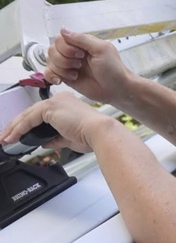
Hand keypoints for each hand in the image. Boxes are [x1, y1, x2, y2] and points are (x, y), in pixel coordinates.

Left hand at [0, 92, 114, 154]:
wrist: (98, 132)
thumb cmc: (91, 135)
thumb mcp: (69, 138)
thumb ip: (54, 139)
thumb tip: (44, 143)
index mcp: (66, 104)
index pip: (41, 113)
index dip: (28, 125)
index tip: (19, 135)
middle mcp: (60, 99)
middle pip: (31, 113)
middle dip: (16, 126)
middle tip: (6, 137)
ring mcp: (54, 102)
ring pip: (27, 115)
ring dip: (14, 128)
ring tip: (5, 139)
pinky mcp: (50, 108)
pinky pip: (29, 119)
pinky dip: (18, 129)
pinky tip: (12, 138)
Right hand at [45, 28, 131, 104]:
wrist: (116, 90)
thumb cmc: (113, 69)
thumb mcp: (101, 49)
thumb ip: (82, 39)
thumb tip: (63, 30)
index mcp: (81, 43)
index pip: (60, 39)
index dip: (66, 48)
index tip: (80, 55)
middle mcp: (72, 53)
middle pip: (52, 49)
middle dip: (64, 59)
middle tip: (79, 65)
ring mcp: (68, 65)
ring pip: (50, 61)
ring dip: (61, 69)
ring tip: (76, 74)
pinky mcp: (65, 77)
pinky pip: (49, 73)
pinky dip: (51, 76)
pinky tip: (60, 80)